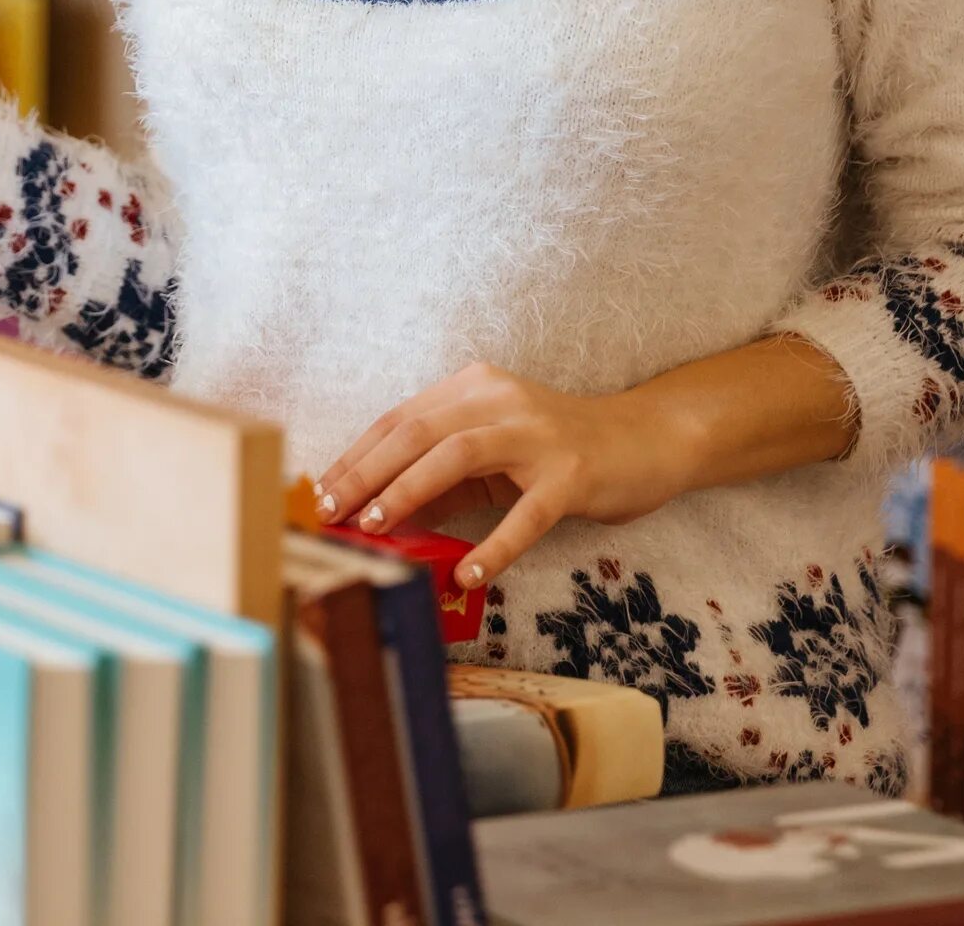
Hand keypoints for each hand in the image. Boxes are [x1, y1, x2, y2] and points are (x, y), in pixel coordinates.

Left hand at [309, 362, 695, 591]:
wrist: (646, 440)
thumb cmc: (557, 452)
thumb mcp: (492, 455)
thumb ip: (440, 481)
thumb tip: (378, 515)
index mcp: (473, 388)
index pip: (397, 420)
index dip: (354, 457)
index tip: (318, 492)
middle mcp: (500, 401)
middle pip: (415, 431)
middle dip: (364, 473)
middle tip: (329, 513)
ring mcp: (538, 435)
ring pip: (456, 455)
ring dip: (407, 492)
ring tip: (374, 529)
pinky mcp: (572, 475)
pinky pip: (526, 513)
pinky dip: (492, 545)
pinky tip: (466, 574)